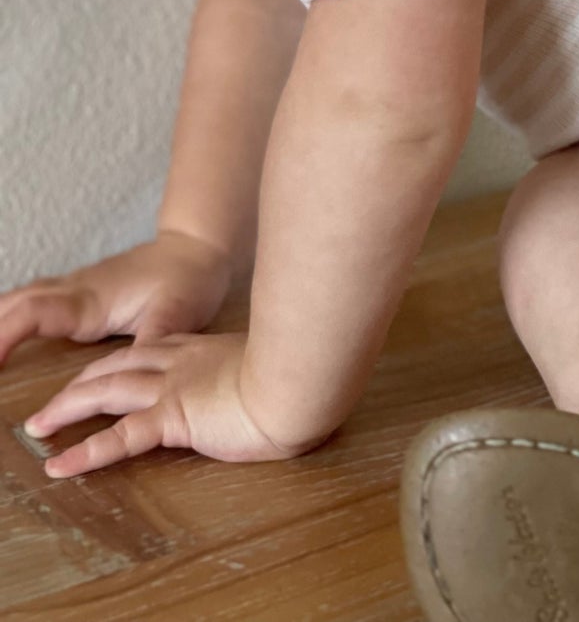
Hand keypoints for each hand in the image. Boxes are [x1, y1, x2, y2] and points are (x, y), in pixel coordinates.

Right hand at [0, 232, 233, 366]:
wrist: (198, 247)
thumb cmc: (188, 281)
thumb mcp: (176, 316)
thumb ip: (150, 342)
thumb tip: (132, 374)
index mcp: (91, 301)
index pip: (32, 313)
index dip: (2, 337)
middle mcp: (75, 291)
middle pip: (14, 304)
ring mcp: (74, 287)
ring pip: (19, 298)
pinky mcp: (78, 291)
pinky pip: (31, 300)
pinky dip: (9, 316)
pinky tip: (2, 331)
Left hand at [21, 330, 317, 476]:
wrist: (303, 379)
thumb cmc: (300, 374)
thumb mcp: (275, 363)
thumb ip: (260, 367)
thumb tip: (274, 374)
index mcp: (205, 349)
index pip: (149, 350)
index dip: (118, 360)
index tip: (99, 370)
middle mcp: (183, 361)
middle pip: (117, 365)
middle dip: (80, 381)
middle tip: (52, 401)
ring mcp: (175, 387)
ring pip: (108, 391)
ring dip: (69, 407)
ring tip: (39, 425)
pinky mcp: (175, 416)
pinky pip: (122, 438)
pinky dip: (88, 452)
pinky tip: (62, 465)